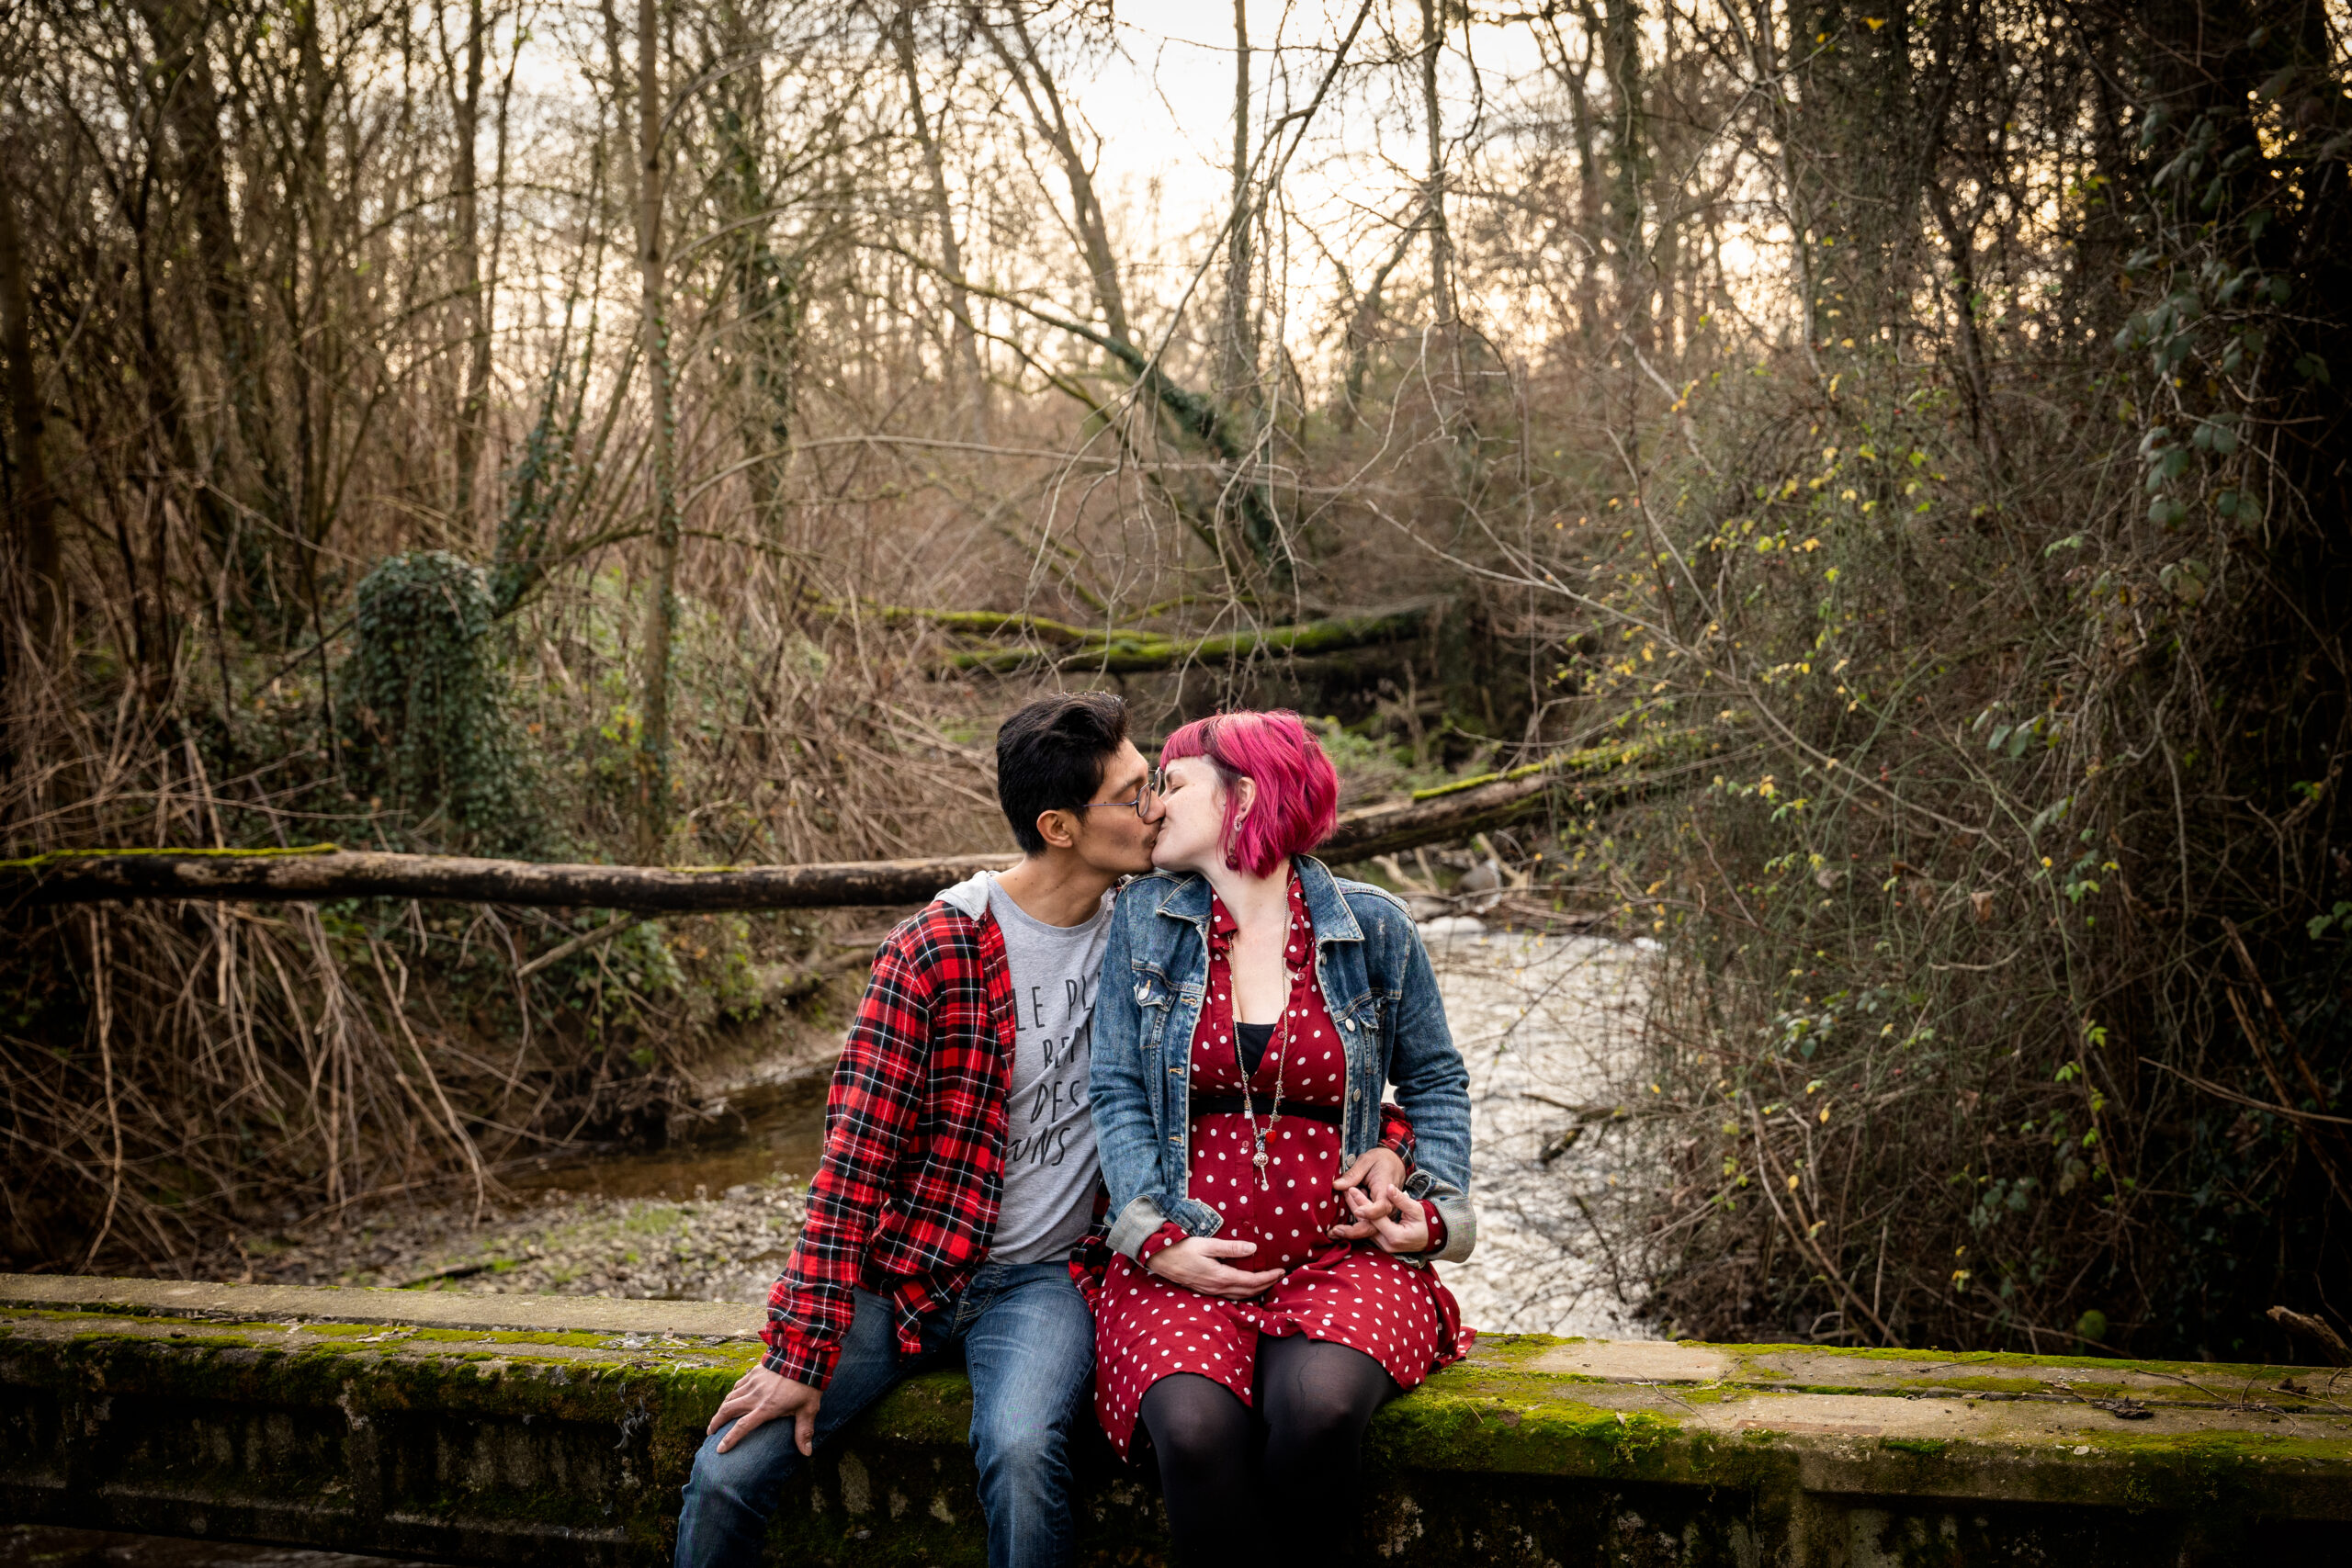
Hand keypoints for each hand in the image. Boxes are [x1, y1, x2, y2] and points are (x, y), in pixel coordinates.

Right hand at [707, 1363, 823, 1455]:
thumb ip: (804, 1432)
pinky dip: (731, 1394)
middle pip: (728, 1411)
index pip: (743, 1427)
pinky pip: (738, 1385)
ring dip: (721, 1409)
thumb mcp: (808, 1410)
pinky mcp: (754, 1372)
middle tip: (710, 1433)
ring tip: (717, 1418)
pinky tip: (731, 1398)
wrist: (803, 1356)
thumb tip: (807, 1454)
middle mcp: (755, 1396)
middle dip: (716, 1423)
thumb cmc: (807, 1385)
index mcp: (767, 1408)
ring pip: (730, 1397)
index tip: (720, 1449)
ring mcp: (753, 1383)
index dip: (729, 1439)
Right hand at [1145, 1235, 1285, 1297]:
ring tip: (1268, 1284)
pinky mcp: (1205, 1290)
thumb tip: (1253, 1249)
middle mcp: (1217, 1287)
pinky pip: (1230, 1296)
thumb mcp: (1206, 1244)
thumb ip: (1230, 1248)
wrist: (1159, 1258)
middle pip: (1248, 1292)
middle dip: (1266, 1286)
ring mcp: (1210, 1291)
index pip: (1251, 1281)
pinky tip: (1246, 1288)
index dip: (1268, 1277)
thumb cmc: (1181, 1248)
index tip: (1281, 1272)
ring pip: (1240, 1296)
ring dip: (1256, 1291)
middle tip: (1279, 1278)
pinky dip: (1243, 1293)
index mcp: (1220, 1276)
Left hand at [1328, 1147, 1407, 1239]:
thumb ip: (1353, 1174)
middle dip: (1354, 1231)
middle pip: (1375, 1225)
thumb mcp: (1367, 1161)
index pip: (1382, 1207)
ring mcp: (1384, 1213)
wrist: (1394, 1162)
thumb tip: (1336, 1185)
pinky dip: (1353, 1226)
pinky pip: (1367, 1223)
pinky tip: (1337, 1229)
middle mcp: (1388, 1206)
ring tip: (1332, 1232)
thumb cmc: (1381, 1159)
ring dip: (1351, 1231)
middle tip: (1335, 1231)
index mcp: (1387, 1192)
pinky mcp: (1377, 1215)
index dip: (1370, 1212)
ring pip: (1369, 1227)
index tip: (1357, 1211)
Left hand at [1353, 1175, 1430, 1254]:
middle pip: (1365, 1224)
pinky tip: (1354, 1207)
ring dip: (1355, 1213)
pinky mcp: (1381, 1245)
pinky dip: (1361, 1219)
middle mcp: (1387, 1244)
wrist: (1430, 1238)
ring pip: (1365, 1228)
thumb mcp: (1416, 1209)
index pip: (1374, 1217)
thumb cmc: (1424, 1222)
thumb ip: (1401, 1200)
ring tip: (1346, 1197)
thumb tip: (1389, 1188)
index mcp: (1396, 1236)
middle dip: (1354, 1207)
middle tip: (1345, 1192)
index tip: (1352, 1190)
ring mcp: (1383, 1247)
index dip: (1363, 1203)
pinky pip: (1368, 1231)